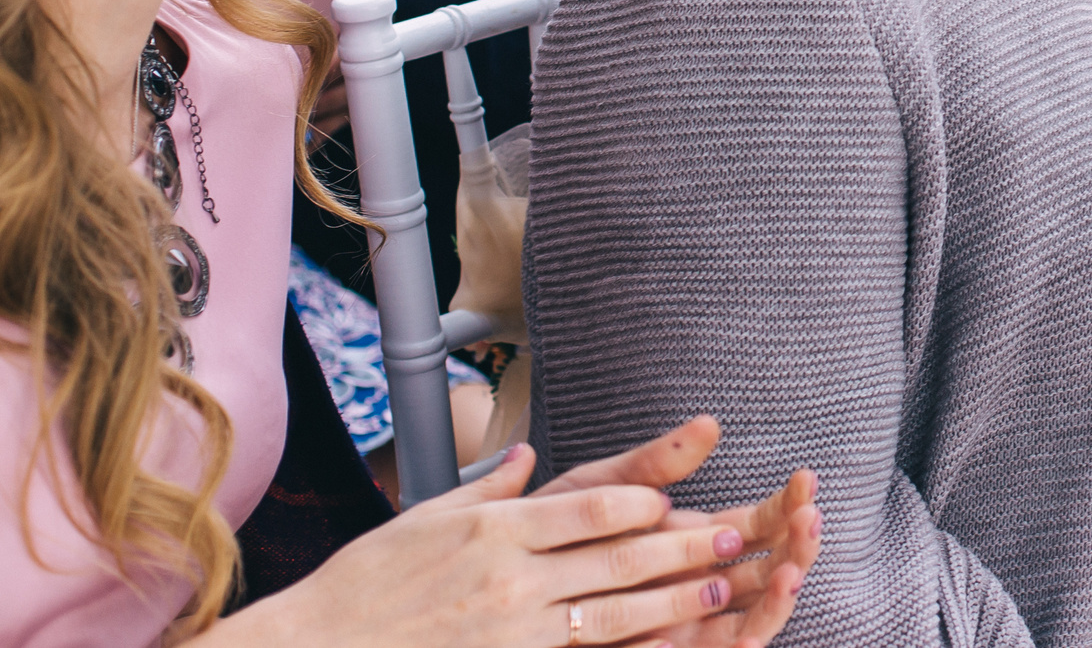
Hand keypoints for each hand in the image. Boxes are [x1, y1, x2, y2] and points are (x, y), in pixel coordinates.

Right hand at [220, 443, 778, 647]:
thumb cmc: (361, 587)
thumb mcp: (421, 522)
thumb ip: (484, 493)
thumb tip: (521, 460)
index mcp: (493, 530)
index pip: (589, 509)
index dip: (640, 504)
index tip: (674, 499)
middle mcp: (509, 578)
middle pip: (616, 559)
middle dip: (679, 548)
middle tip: (731, 537)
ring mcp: (511, 631)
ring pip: (612, 615)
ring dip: (673, 602)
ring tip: (720, 591)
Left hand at [539, 416, 823, 645]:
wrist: (500, 594)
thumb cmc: (549, 538)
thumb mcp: (602, 491)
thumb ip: (657, 463)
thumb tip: (711, 423)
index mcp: (692, 541)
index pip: (757, 525)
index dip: (785, 505)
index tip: (805, 479)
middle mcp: (700, 584)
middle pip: (769, 568)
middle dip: (797, 545)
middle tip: (809, 518)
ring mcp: (688, 624)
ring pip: (755, 614)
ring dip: (781, 593)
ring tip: (792, 566)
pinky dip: (742, 636)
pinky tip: (752, 622)